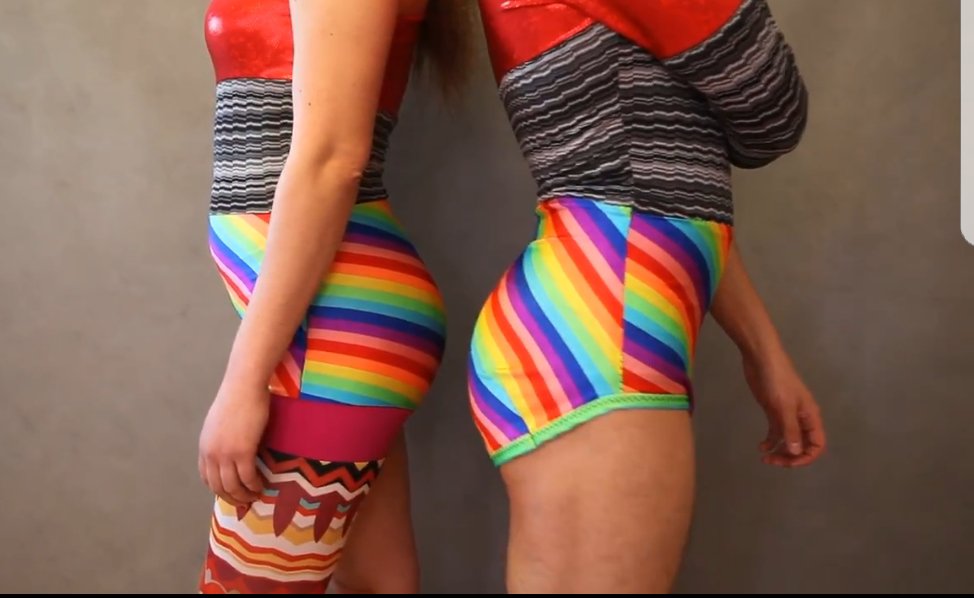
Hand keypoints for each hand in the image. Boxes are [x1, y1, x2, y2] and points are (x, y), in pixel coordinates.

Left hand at [198, 379, 268, 504]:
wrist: (244, 386)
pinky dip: (254, 485)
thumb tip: (231, 449)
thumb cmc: (236, 398)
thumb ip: (221, 439)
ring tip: (256, 496)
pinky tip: (262, 486)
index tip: (231, 493)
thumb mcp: (220, 423)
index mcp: (204, 447)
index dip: (219, 489)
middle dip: (232, 497)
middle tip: (245, 502)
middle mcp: (211, 454)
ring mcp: (226, 454)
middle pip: (218, 486)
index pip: (206, 478)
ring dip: (244, 495)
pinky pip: (248, 477)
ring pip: (233, 486)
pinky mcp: (243, 451)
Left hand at [742, 349, 825, 467]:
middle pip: (802, 445)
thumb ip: (790, 429)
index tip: (788, 462)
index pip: (817, 444)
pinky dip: (770, 441)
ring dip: (779, 451)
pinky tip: (760, 447)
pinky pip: (776, 431)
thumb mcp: (784, 406)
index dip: (806, 457)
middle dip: (790, 456)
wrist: (761, 358)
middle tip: (772, 461)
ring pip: (788, 440)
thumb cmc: (776, 380)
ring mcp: (787, 414)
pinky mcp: (773, 410)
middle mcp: (801, 418)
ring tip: (765, 458)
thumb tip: (796, 452)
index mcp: (810, 416)